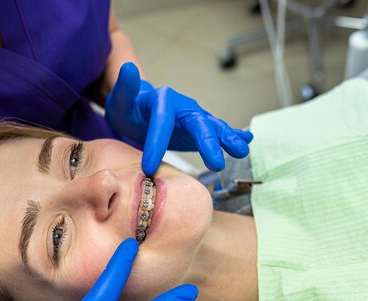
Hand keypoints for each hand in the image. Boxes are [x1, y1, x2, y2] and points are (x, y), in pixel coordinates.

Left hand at [105, 62, 252, 174]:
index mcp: (163, 100)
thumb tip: (128, 68)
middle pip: (198, 124)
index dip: (157, 143)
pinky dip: (234, 134)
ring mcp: (194, 118)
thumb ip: (124, 87)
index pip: (161, 122)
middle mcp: (184, 107)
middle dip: (209, 142)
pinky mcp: (200, 129)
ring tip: (242, 151)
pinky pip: (218, 131)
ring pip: (214, 128)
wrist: (138, 111)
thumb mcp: (120, 100)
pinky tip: (247, 140)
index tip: (149, 166)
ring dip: (228, 139)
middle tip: (216, 164)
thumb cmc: (129, 109)